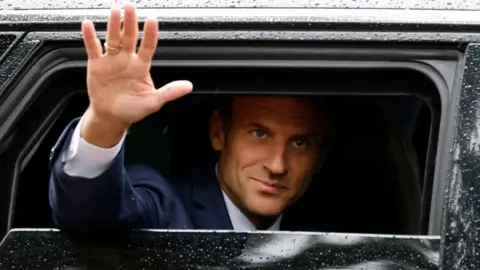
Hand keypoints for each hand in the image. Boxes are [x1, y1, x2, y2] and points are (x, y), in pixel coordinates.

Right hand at [80, 2, 192, 146]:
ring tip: (115, 10)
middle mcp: (127, 59)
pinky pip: (93, 48)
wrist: (111, 116)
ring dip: (114, 25)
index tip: (152, 20)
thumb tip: (188, 86)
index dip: (150, 34)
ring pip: (113, 38)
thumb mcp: (153, 102)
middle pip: (129, 37)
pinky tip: (89, 25)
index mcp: (142, 66)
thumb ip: (169, 92)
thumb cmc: (133, 109)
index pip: (148, 46)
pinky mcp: (96, 64)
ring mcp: (112, 60)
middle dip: (130, 21)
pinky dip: (90, 36)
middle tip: (130, 6)